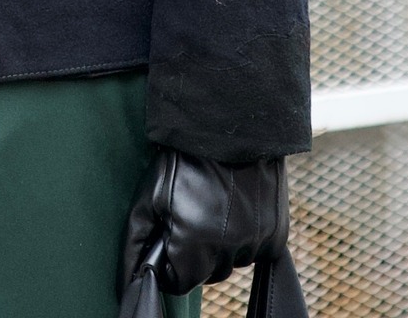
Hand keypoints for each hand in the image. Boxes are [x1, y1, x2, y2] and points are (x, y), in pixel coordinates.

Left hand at [118, 148, 289, 297]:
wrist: (226, 126)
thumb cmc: (181, 159)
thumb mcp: (149, 196)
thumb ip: (136, 242)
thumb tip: (130, 281)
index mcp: (195, 241)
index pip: (180, 281)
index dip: (171, 260)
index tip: (171, 236)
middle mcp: (230, 246)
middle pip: (209, 273)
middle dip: (197, 252)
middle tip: (191, 214)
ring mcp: (258, 240)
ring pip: (234, 262)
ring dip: (223, 244)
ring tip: (214, 205)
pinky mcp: (277, 232)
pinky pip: (258, 251)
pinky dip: (247, 236)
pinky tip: (235, 207)